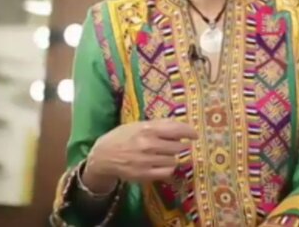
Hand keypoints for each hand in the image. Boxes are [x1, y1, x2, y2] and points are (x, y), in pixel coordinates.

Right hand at [83, 119, 197, 190]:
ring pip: (174, 160)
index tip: (195, 135)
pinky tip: (162, 164)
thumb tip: (180, 123)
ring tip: (164, 154)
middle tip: (175, 145)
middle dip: (180, 145)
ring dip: (173, 157)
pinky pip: (167, 172)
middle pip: (178, 146)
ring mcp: (147, 160)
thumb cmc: (123, 137)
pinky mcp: (145, 174)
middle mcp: (149, 144)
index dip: (189, 132)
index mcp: (148, 129)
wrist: (103, 156)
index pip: (176, 129)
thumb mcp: (138, 125)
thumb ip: (159, 124)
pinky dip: (168, 168)